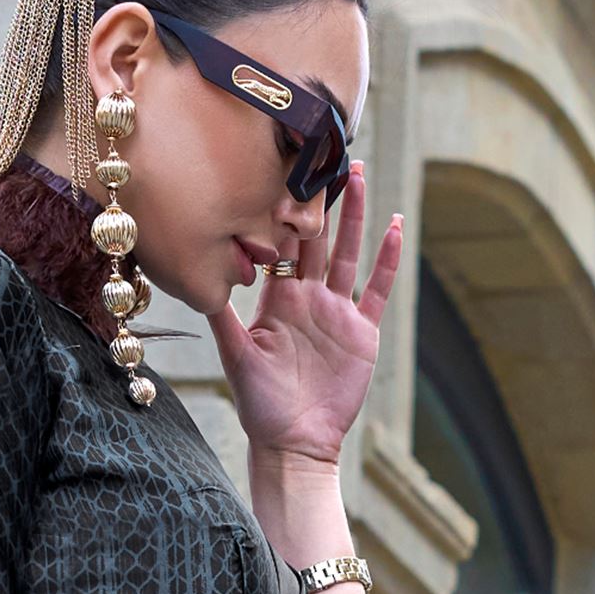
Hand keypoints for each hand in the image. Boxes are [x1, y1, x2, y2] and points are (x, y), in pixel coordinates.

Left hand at [205, 162, 400, 468]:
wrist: (295, 442)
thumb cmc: (260, 404)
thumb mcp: (235, 355)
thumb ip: (222, 315)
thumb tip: (198, 275)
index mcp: (278, 299)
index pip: (281, 244)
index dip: (284, 209)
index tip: (284, 168)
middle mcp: (308, 298)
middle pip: (316, 238)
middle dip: (321, 198)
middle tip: (324, 151)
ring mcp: (337, 312)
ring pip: (347, 253)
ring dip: (354, 215)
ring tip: (357, 173)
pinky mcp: (362, 331)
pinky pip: (378, 289)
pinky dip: (388, 259)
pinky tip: (396, 226)